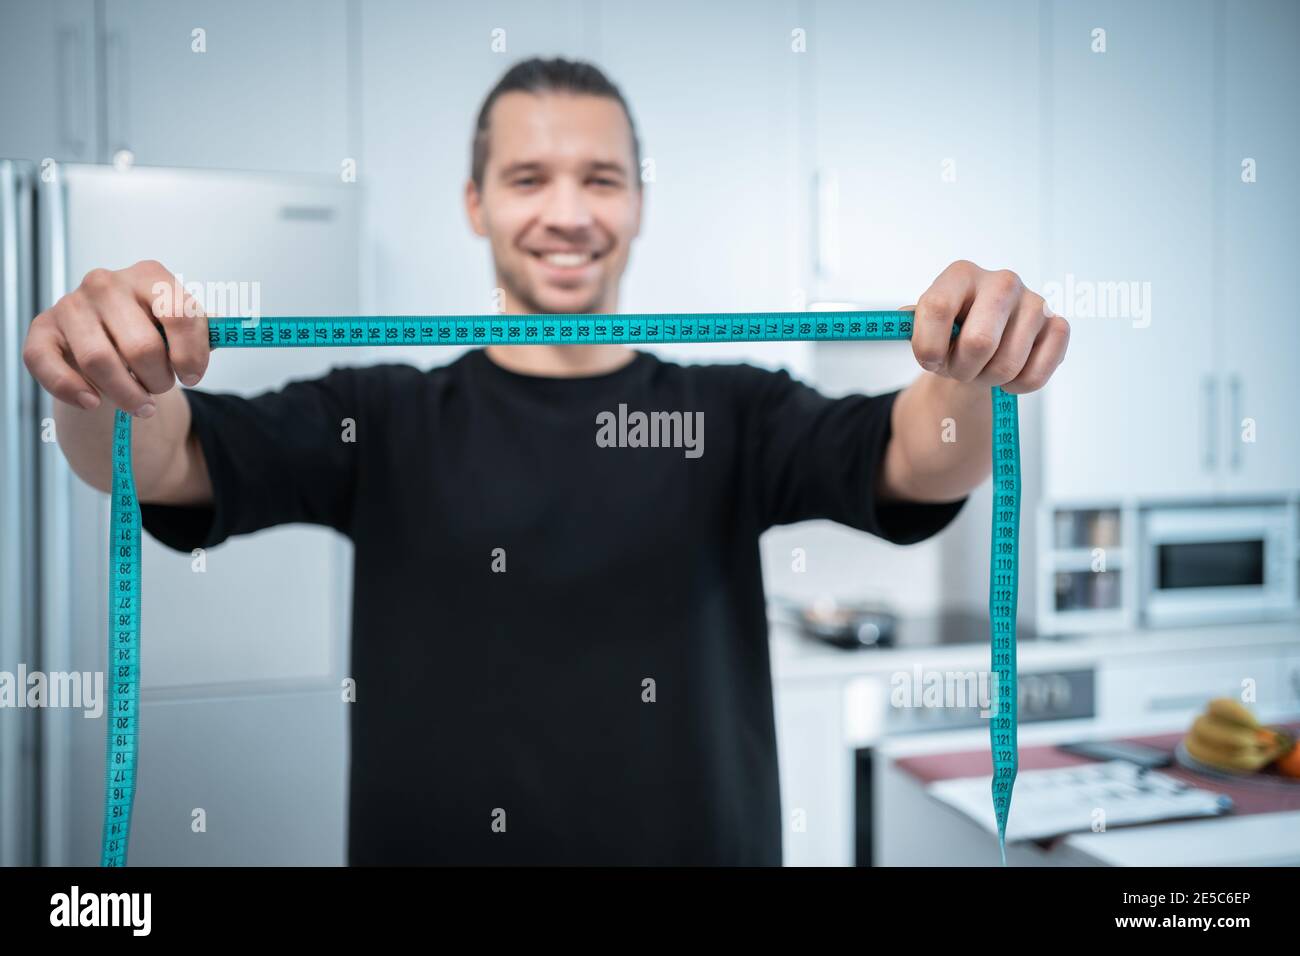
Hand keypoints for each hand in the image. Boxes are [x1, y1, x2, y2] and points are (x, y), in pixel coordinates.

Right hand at [23, 259, 209, 415]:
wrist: (110, 343)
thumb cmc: (154, 334)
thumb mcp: (185, 329)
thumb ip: (207, 333)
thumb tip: (239, 333)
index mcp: (149, 275)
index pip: (180, 315)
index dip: (192, 356)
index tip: (193, 377)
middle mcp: (105, 283)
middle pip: (142, 347)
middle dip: (159, 380)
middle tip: (161, 387)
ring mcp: (71, 304)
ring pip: (100, 361)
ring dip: (126, 394)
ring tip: (140, 402)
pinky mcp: (43, 330)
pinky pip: (48, 364)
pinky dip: (73, 390)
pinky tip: (94, 402)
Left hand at [906, 260, 1068, 393]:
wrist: (982, 343)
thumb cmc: (950, 333)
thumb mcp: (922, 326)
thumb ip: (907, 324)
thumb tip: (897, 322)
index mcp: (961, 275)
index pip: (937, 308)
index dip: (928, 346)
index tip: (930, 360)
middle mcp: (1002, 281)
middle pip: (978, 342)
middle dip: (962, 369)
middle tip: (959, 368)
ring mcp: (1034, 302)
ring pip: (1007, 365)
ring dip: (988, 379)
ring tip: (982, 368)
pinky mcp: (1056, 326)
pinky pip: (1035, 374)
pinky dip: (1017, 386)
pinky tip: (1009, 372)